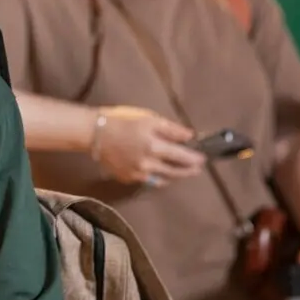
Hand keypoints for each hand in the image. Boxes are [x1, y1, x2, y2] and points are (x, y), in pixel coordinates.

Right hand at [90, 106, 205, 186]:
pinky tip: (160, 172)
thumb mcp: (148, 119)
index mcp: (154, 147)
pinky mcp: (129, 178)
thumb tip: (190, 136)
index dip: (195, 158)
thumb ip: (171, 129)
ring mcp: (138, 174)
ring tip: (181, 171)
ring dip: (175, 175)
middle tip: (197, 168)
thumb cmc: (123, 122)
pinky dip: (158, 177)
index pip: (182, 156)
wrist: (96, 134)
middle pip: (175, 172)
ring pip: (163, 179)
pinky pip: (149, 180)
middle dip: (188, 170)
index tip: (203, 158)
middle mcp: (148, 164)